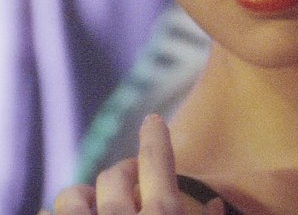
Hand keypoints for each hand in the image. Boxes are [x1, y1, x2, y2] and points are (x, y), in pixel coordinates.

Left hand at [46, 115, 223, 214]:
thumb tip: (215, 203)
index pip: (156, 161)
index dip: (156, 136)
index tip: (153, 119)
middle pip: (114, 176)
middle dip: (122, 174)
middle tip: (130, 180)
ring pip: (72, 196)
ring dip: (82, 197)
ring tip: (93, 203)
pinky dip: (55, 214)